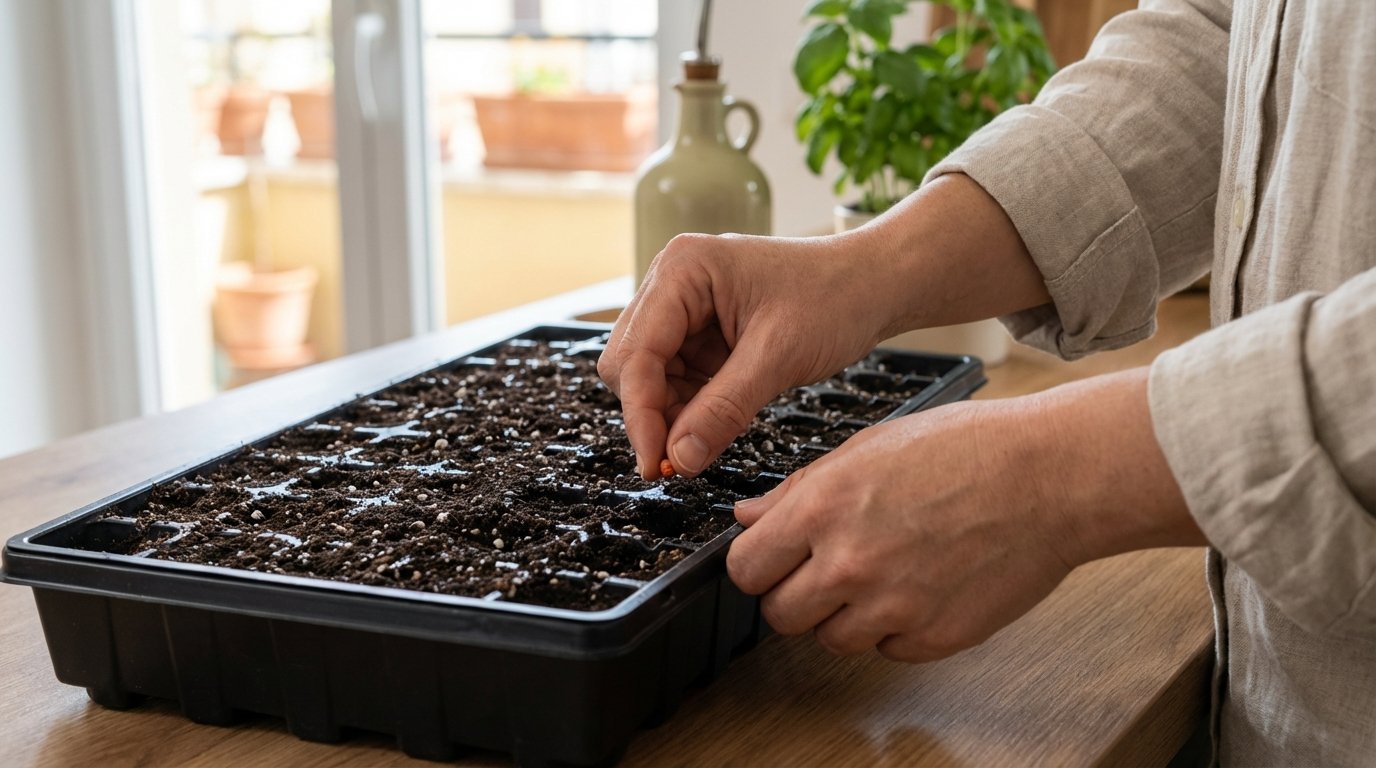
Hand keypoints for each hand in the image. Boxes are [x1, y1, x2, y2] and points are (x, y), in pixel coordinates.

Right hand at [600, 174, 1052, 480]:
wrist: (874, 283)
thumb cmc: (836, 296)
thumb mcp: (778, 356)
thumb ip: (724, 408)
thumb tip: (680, 458)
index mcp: (683, 270)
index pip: (637, 353)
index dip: (641, 413)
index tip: (655, 464)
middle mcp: (673, 284)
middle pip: (630, 365)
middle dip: (652, 414)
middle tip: (682, 461)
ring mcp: (684, 309)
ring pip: (648, 378)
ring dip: (671, 415)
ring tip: (707, 441)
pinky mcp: (700, 333)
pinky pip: (676, 380)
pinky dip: (690, 409)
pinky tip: (717, 422)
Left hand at [726, 369, 1202, 661]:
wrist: (1049, 476)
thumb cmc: (966, 449)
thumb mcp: (867, 447)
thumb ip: (798, 490)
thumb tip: (748, 516)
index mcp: (822, 508)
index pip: (746, 567)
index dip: (758, 564)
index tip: (773, 560)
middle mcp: (849, 563)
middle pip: (780, 615)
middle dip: (795, 595)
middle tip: (827, 571)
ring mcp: (892, 606)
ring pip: (831, 640)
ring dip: (846, 616)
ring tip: (884, 574)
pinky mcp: (933, 637)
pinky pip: (887, 650)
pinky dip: (897, 629)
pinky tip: (922, 586)